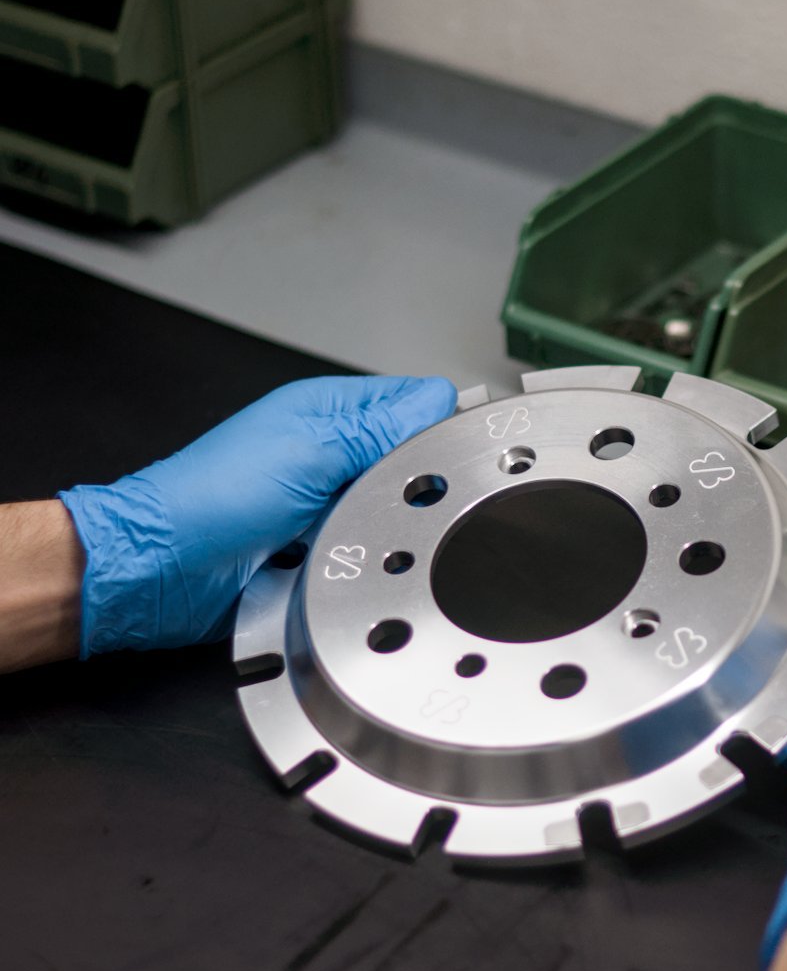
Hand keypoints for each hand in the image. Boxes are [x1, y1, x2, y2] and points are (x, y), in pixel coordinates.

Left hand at [58, 376, 455, 655]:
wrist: (164, 569)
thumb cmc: (213, 498)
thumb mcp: (312, 451)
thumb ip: (381, 428)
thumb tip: (440, 401)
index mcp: (329, 410)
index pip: (413, 401)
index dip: (434, 425)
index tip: (439, 455)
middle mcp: (331, 450)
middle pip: (408, 460)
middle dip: (410, 483)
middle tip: (382, 499)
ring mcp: (325, 499)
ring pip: (391, 508)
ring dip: (380, 524)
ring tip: (350, 530)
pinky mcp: (320, 544)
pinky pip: (364, 546)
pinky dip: (358, 555)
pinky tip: (341, 558)